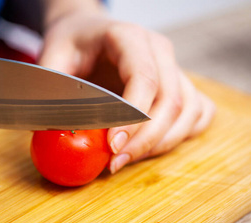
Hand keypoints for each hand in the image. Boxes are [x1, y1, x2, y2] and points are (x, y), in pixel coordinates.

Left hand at [38, 4, 215, 173]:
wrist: (88, 31)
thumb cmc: (72, 43)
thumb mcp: (52, 55)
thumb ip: (51, 88)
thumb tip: (51, 129)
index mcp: (129, 37)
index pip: (144, 79)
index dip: (132, 118)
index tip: (112, 146)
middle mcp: (159, 51)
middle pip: (170, 102)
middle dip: (144, 140)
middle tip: (115, 163)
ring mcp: (173, 68)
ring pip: (188, 111)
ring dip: (163, 143)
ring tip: (128, 159)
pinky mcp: (179, 84)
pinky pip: (199, 112)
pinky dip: (184, 134)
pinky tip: (155, 146)